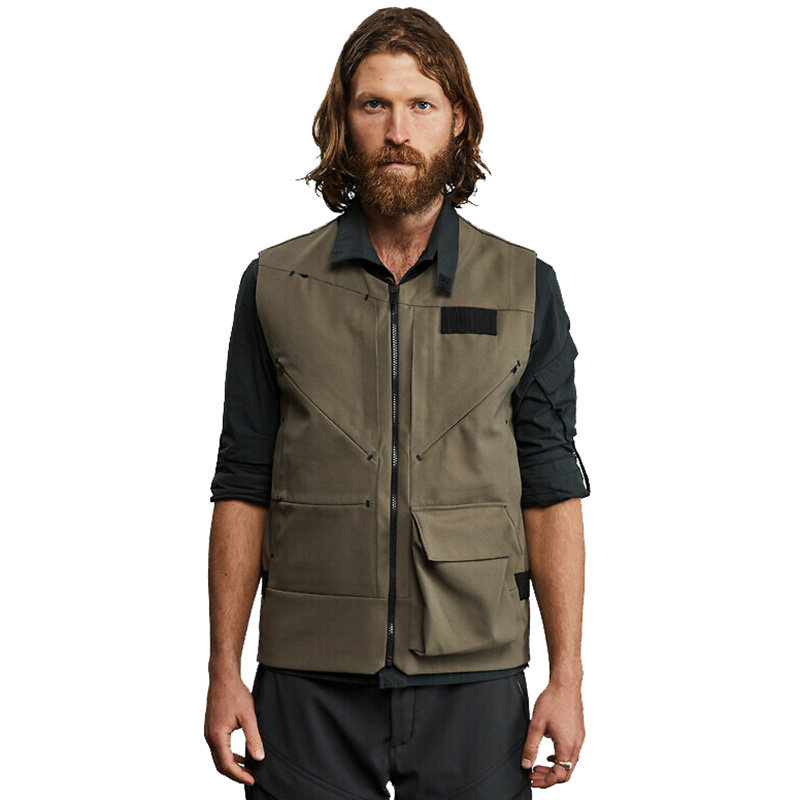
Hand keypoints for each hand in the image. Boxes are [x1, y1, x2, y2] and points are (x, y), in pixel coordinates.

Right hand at [204, 671, 264, 785]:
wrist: (223, 677)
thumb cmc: (235, 693)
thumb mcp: (248, 716)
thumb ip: (253, 738)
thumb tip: (259, 757)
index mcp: (217, 736)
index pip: (227, 764)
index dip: (239, 775)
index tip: (252, 779)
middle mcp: (210, 737)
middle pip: (220, 764)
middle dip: (235, 774)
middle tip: (251, 777)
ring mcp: (209, 733)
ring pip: (219, 757)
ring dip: (232, 765)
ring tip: (248, 769)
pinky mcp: (212, 728)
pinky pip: (219, 748)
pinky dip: (229, 755)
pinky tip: (241, 755)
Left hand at [520, 681, 584, 787]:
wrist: (565, 684)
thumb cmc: (552, 700)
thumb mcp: (536, 724)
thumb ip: (531, 746)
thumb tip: (526, 765)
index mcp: (567, 746)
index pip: (558, 775)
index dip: (544, 781)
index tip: (531, 779)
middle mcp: (576, 745)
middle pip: (566, 774)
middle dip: (549, 778)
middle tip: (533, 775)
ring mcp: (579, 739)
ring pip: (570, 765)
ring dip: (555, 769)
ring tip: (538, 766)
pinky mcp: (579, 733)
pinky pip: (572, 754)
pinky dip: (560, 759)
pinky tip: (549, 754)